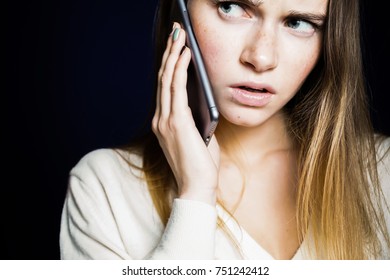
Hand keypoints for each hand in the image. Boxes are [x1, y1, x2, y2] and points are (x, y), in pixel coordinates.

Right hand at [152, 23, 219, 205]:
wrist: (197, 187)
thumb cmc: (200, 164)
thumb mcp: (199, 136)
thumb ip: (197, 118)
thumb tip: (203, 101)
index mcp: (164, 123)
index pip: (165, 88)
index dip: (169, 65)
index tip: (175, 47)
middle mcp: (160, 119)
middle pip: (163, 79)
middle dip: (169, 53)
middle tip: (175, 32)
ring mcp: (165, 120)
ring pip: (167, 80)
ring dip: (173, 55)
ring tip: (179, 36)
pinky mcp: (176, 122)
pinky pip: (176, 89)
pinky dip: (180, 69)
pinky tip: (185, 55)